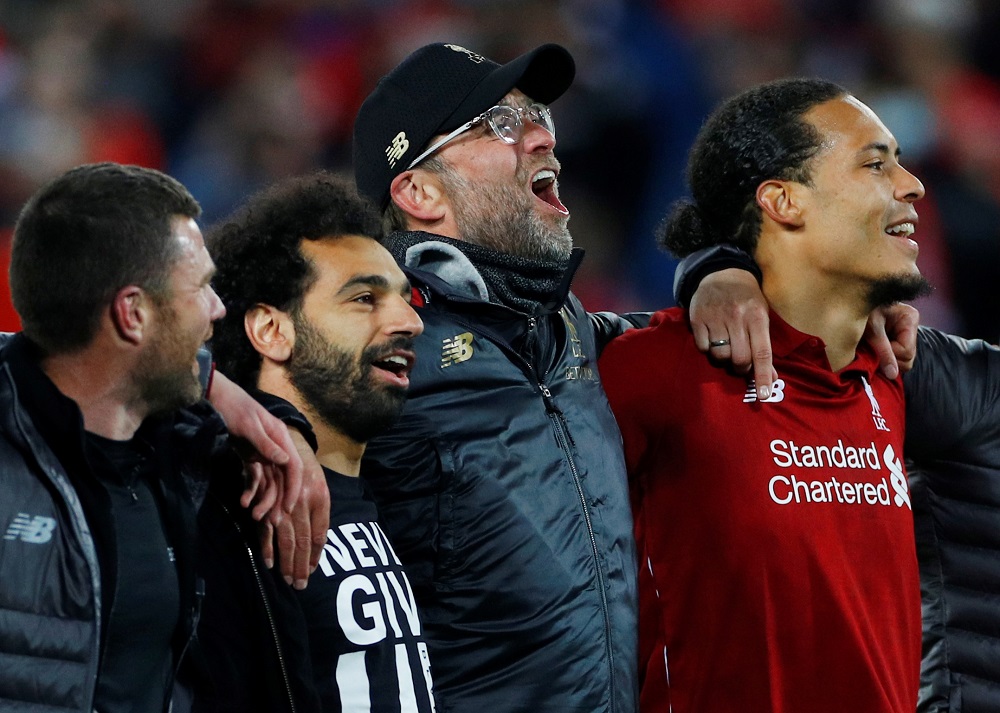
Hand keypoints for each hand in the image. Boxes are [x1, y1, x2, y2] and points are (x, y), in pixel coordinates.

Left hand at [208, 370, 302, 513]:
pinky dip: (251, 490)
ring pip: (269, 482)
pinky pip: (254, 478)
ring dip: (263, 499)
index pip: (294, 467)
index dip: (293, 488)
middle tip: (269, 520)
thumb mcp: (249, 426)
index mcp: (281, 438)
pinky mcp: (250, 457)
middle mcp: (276, 448)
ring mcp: (263, 454)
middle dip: (277, 500)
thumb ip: (267, 445)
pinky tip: (244, 502)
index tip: (288, 508)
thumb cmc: (234, 407)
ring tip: (254, 515)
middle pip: (282, 479)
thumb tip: (286, 462)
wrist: (214, 398)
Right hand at [256, 429, 329, 588]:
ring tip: (286, 579)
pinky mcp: (266, 502)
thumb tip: (318, 543)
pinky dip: (266, 547)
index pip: (319, 534)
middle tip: (300, 585)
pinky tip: (268, 562)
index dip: (315, 555)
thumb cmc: (304, 468)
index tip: (312, 571)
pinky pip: (266, 529)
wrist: (284, 441)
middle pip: (303, 540)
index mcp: (319, 499)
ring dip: (285, 561)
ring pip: (286, 538)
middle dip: (301, 565)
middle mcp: (302, 503)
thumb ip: (318, 514)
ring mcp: (283, 504)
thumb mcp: (318, 487)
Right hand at [688, 268, 776, 399]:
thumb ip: (765, 346)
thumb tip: (772, 377)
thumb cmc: (747, 299)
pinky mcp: (697, 319)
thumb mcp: (761, 316)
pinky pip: (703, 347)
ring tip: (726, 349)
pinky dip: (708, 349)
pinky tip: (712, 339)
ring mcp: (715, 318)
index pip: (762, 352)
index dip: (763, 375)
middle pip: (739, 358)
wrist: (721, 273)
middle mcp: (736, 317)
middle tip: (741, 364)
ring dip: (723, 359)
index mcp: (756, 317)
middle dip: (741, 368)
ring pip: (720, 355)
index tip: (764, 395)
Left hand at [864, 303, 918, 377]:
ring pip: (900, 361)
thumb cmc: (860, 309)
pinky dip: (881, 358)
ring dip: (883, 359)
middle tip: (870, 349)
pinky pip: (892, 358)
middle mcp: (910, 327)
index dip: (889, 355)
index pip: (907, 351)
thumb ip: (882, 350)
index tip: (873, 348)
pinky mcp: (894, 340)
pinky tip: (871, 349)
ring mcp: (903, 335)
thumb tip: (893, 375)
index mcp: (910, 318)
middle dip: (887, 359)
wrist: (848, 300)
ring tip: (869, 347)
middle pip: (906, 359)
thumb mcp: (871, 328)